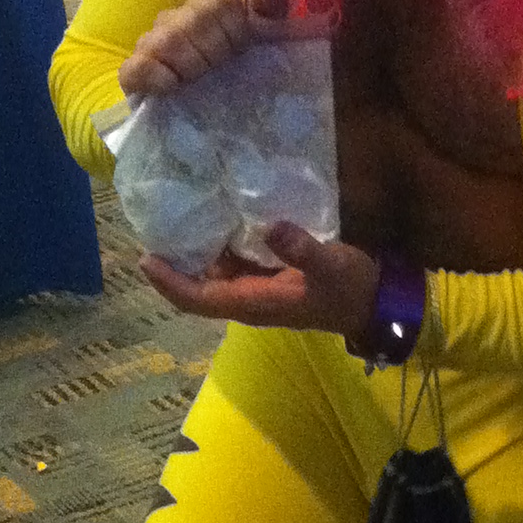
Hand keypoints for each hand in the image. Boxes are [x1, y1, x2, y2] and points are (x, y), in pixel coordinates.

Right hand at [117, 0, 331, 97]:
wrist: (205, 118)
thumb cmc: (239, 73)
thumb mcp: (265, 42)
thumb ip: (270, 9)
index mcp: (209, 7)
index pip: (224, 3)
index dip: (238, 33)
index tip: (242, 54)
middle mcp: (177, 17)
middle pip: (196, 19)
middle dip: (218, 52)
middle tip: (222, 71)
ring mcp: (152, 43)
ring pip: (168, 39)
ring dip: (192, 65)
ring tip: (200, 81)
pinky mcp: (133, 72)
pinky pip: (137, 67)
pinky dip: (156, 77)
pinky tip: (172, 88)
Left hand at [142, 223, 378, 341]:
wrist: (376, 303)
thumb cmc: (351, 288)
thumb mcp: (331, 265)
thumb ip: (301, 248)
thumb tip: (269, 226)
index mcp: (255, 303)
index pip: (200, 298)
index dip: (171, 282)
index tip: (146, 259)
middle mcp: (248, 301)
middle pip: (197, 290)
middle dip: (172, 268)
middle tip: (151, 231)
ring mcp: (256, 291)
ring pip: (212, 277)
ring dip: (192, 256)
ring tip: (173, 219)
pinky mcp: (266, 279)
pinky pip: (231, 266)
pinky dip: (216, 248)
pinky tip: (213, 218)